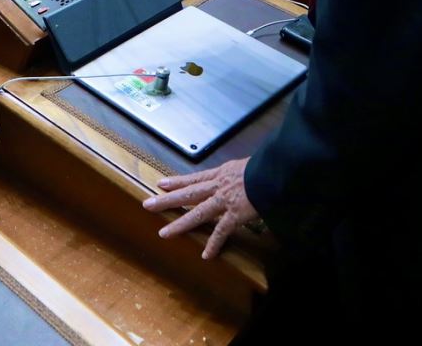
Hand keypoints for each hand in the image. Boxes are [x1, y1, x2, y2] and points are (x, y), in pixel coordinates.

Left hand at [143, 157, 259, 258]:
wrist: (274, 172)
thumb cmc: (264, 167)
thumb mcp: (246, 166)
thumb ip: (238, 175)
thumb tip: (238, 178)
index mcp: (221, 173)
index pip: (193, 178)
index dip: (176, 181)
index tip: (161, 183)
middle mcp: (218, 186)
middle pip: (187, 193)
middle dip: (166, 199)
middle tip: (147, 204)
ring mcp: (224, 201)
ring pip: (197, 213)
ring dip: (180, 224)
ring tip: (164, 234)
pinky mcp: (234, 214)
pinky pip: (221, 231)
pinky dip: (214, 243)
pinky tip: (206, 255)